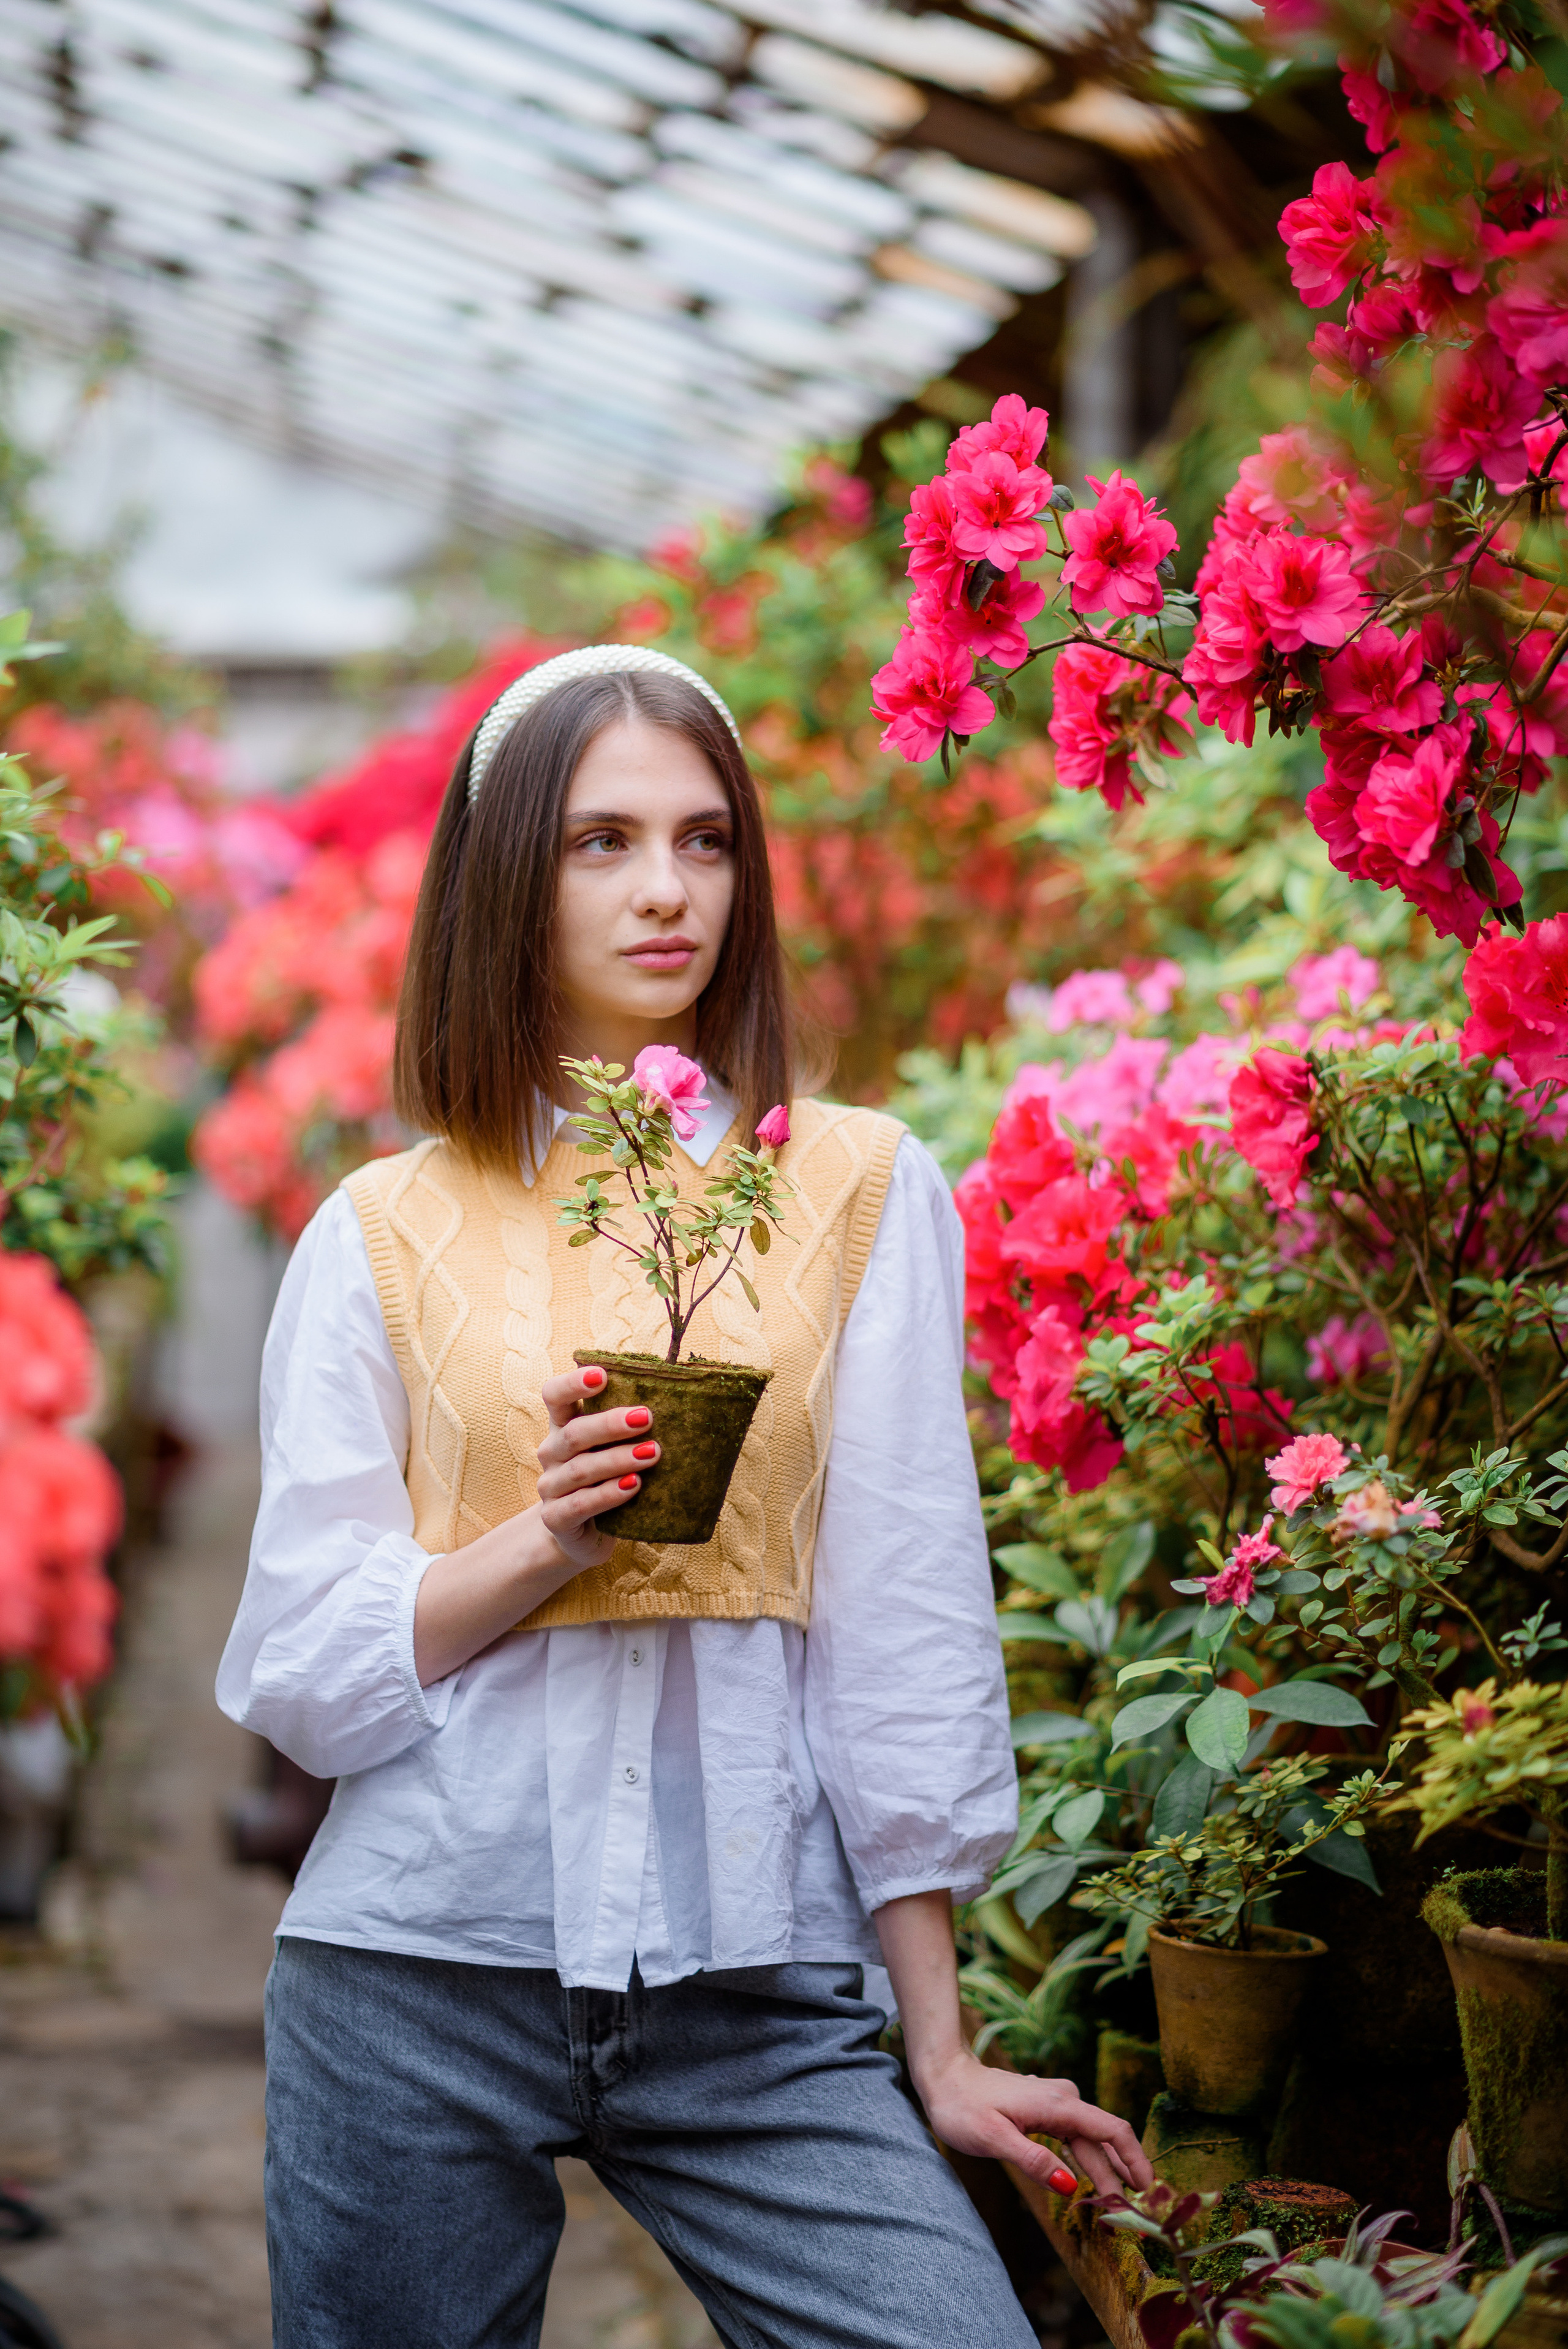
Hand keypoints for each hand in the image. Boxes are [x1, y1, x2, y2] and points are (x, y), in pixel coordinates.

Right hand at [411, 1366, 658, 1684]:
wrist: (583, 1534)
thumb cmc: (607, 1480)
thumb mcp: (615, 1449)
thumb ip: (633, 1427)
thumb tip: (685, 1400)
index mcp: (563, 1426)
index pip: (555, 1395)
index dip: (573, 1383)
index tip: (602, 1375)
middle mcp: (552, 1453)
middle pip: (573, 1433)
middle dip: (610, 1423)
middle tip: (647, 1417)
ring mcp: (551, 1487)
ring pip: (579, 1469)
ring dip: (617, 1459)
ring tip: (652, 1453)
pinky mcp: (556, 1518)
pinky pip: (580, 1505)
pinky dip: (608, 1494)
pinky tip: (633, 1486)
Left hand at [913, 2046, 1150, 2201]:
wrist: (944, 2076)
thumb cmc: (963, 2106)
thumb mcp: (994, 2138)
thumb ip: (1034, 2160)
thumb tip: (1071, 2185)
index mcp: (1058, 2104)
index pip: (1112, 2130)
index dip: (1135, 2161)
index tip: (1149, 2191)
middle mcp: (1064, 2099)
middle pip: (1103, 2141)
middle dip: (1121, 2176)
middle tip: (1133, 2215)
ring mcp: (1056, 2102)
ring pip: (1090, 2140)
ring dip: (1106, 2170)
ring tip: (1119, 2203)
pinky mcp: (1046, 2109)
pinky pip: (1075, 2136)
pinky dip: (1088, 2158)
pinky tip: (1094, 2179)